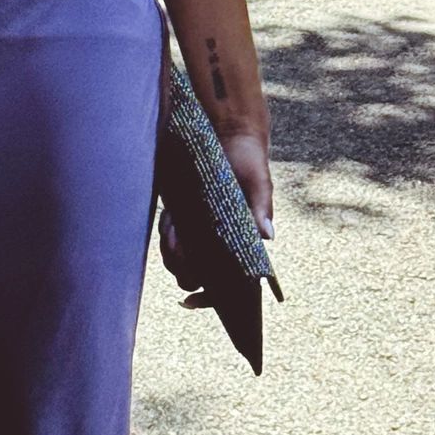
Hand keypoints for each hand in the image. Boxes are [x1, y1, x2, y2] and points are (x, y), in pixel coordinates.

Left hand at [158, 125, 273, 305]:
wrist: (225, 132)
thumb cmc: (248, 159)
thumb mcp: (257, 181)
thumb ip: (261, 208)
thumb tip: (267, 237)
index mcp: (242, 243)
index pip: (229, 283)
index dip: (210, 298)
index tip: (191, 301)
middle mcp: (219, 243)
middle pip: (196, 276)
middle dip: (183, 269)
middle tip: (180, 246)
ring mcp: (199, 231)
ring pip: (178, 260)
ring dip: (171, 251)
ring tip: (175, 227)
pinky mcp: (182, 215)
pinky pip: (169, 237)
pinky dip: (166, 233)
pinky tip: (171, 217)